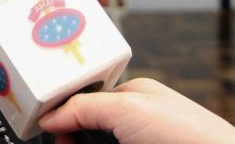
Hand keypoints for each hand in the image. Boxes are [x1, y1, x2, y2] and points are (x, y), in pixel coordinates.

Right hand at [37, 78, 234, 143]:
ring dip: (80, 143)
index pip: (84, 100)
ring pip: (98, 142)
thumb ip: (83, 108)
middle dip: (72, 136)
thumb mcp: (127, 109)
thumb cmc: (188, 134)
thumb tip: (50, 117)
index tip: (45, 127)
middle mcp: (137, 121)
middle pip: (88, 127)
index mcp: (134, 96)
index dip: (63, 115)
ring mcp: (139, 141)